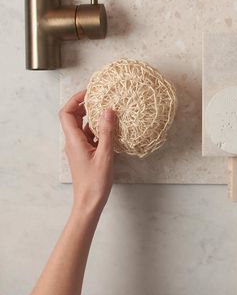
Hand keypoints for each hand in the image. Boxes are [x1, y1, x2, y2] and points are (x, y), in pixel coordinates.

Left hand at [60, 90, 115, 216]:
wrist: (89, 203)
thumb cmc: (95, 182)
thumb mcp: (104, 155)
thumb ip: (106, 131)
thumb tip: (108, 110)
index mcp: (73, 140)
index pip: (67, 113)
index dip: (76, 99)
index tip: (91, 92)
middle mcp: (73, 142)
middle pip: (73, 116)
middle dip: (85, 104)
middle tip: (101, 96)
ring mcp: (78, 147)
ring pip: (82, 125)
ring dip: (92, 116)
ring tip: (108, 109)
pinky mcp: (85, 153)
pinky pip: (89, 135)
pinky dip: (97, 128)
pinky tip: (110, 127)